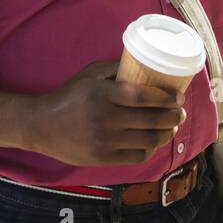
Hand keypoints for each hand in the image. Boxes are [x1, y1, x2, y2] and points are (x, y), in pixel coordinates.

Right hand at [30, 60, 187, 165]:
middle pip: (150, 120)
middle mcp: (104, 118)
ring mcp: (104, 141)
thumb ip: (115, 68)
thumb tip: (145, 63)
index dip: (165, 99)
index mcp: (102, 94)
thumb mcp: (89, 75)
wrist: (41, 126)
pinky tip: (152, 142)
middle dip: (173, 118)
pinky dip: (149, 149)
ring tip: (172, 128)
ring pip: (147, 141)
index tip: (179, 97)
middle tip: (181, 113)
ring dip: (165, 135)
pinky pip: (136, 156)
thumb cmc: (69, 96)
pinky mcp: (102, 158)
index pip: (142, 97)